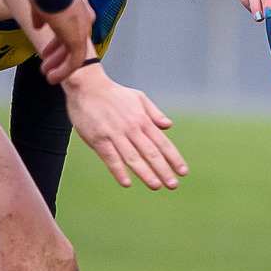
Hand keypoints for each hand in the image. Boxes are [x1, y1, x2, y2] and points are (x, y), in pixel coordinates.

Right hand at [33, 0, 95, 82]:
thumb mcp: (40, 5)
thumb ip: (40, 17)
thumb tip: (38, 25)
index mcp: (77, 9)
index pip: (69, 30)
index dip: (57, 43)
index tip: (47, 51)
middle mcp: (84, 20)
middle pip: (71, 43)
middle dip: (58, 57)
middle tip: (48, 66)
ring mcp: (82, 30)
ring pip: (74, 55)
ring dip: (60, 67)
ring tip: (50, 76)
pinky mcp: (79, 40)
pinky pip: (74, 61)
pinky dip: (64, 71)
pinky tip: (54, 77)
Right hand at [61, 64, 187, 189]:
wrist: (87, 86)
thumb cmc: (114, 94)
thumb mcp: (139, 97)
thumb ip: (154, 113)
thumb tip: (168, 126)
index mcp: (142, 120)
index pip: (162, 142)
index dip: (173, 158)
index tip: (183, 172)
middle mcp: (131, 128)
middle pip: (150, 152)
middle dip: (163, 170)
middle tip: (173, 185)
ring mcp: (114, 134)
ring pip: (132, 157)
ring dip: (145, 173)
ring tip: (156, 185)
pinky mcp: (98, 139)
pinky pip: (110, 157)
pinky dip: (118, 170)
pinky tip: (126, 182)